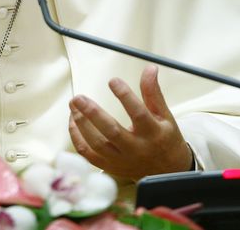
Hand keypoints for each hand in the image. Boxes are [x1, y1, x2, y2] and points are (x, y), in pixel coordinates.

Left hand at [68, 64, 191, 179]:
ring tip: (74, 106)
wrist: (166, 171)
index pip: (138, 113)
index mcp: (152, 133)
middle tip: (78, 98)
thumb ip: (153, 92)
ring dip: (81, 124)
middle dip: (92, 113)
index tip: (112, 80)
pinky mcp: (110, 166)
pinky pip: (88, 155)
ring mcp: (121, 160)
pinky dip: (77, 138)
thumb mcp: (165, 114)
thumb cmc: (164, 138)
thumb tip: (149, 68)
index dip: (125, 96)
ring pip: (96, 144)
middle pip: (112, 131)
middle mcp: (136, 148)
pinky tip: (73, 121)